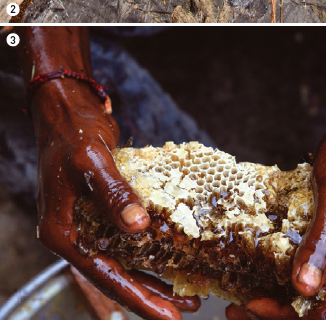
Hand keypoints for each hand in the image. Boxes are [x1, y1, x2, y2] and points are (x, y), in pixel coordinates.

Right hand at [32, 80, 199, 319]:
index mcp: (62, 233)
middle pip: (114, 274)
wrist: (65, 106)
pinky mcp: (100, 210)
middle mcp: (74, 234)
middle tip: (185, 311)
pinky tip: (171, 257)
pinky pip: (125, 239)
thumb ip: (114, 194)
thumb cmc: (71, 131)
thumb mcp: (91, 161)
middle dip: (150, 295)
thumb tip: (139, 227)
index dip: (137, 297)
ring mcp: (87, 223)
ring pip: (122, 260)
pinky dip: (147, 250)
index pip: (103, 274)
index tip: (168, 317)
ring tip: (185, 293)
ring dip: (152, 277)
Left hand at [226, 42, 325, 319]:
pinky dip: (286, 271)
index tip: (254, 306)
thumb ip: (322, 244)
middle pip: (316, 304)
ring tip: (243, 294)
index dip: (287, 314)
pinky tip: (261, 268)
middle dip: (277, 308)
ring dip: (278, 294)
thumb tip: (303, 287)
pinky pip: (310, 265)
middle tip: (238, 306)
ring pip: (310, 288)